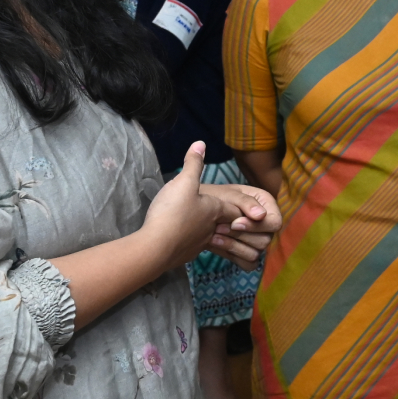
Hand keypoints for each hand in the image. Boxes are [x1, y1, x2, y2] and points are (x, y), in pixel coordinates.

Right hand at [140, 143, 242, 268]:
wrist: (154, 247)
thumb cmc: (173, 212)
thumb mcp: (183, 182)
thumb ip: (193, 164)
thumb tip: (200, 143)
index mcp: (216, 210)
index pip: (236, 208)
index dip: (241, 207)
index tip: (243, 206)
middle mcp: (212, 229)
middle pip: (227, 225)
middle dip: (228, 221)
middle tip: (226, 215)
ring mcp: (198, 244)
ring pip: (212, 237)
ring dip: (210, 232)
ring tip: (200, 226)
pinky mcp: (184, 255)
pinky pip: (192, 247)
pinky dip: (191, 241)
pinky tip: (182, 238)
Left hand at [202, 184, 281, 268]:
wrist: (195, 211)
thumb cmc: (213, 197)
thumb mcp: (228, 194)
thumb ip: (245, 202)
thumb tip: (261, 215)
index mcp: (266, 205)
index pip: (275, 223)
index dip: (257, 226)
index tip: (235, 223)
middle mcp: (265, 224)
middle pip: (265, 241)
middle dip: (240, 236)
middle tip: (219, 227)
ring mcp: (256, 241)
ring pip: (255, 254)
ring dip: (233, 246)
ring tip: (214, 235)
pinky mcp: (245, 253)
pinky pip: (248, 264)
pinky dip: (233, 257)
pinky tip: (216, 245)